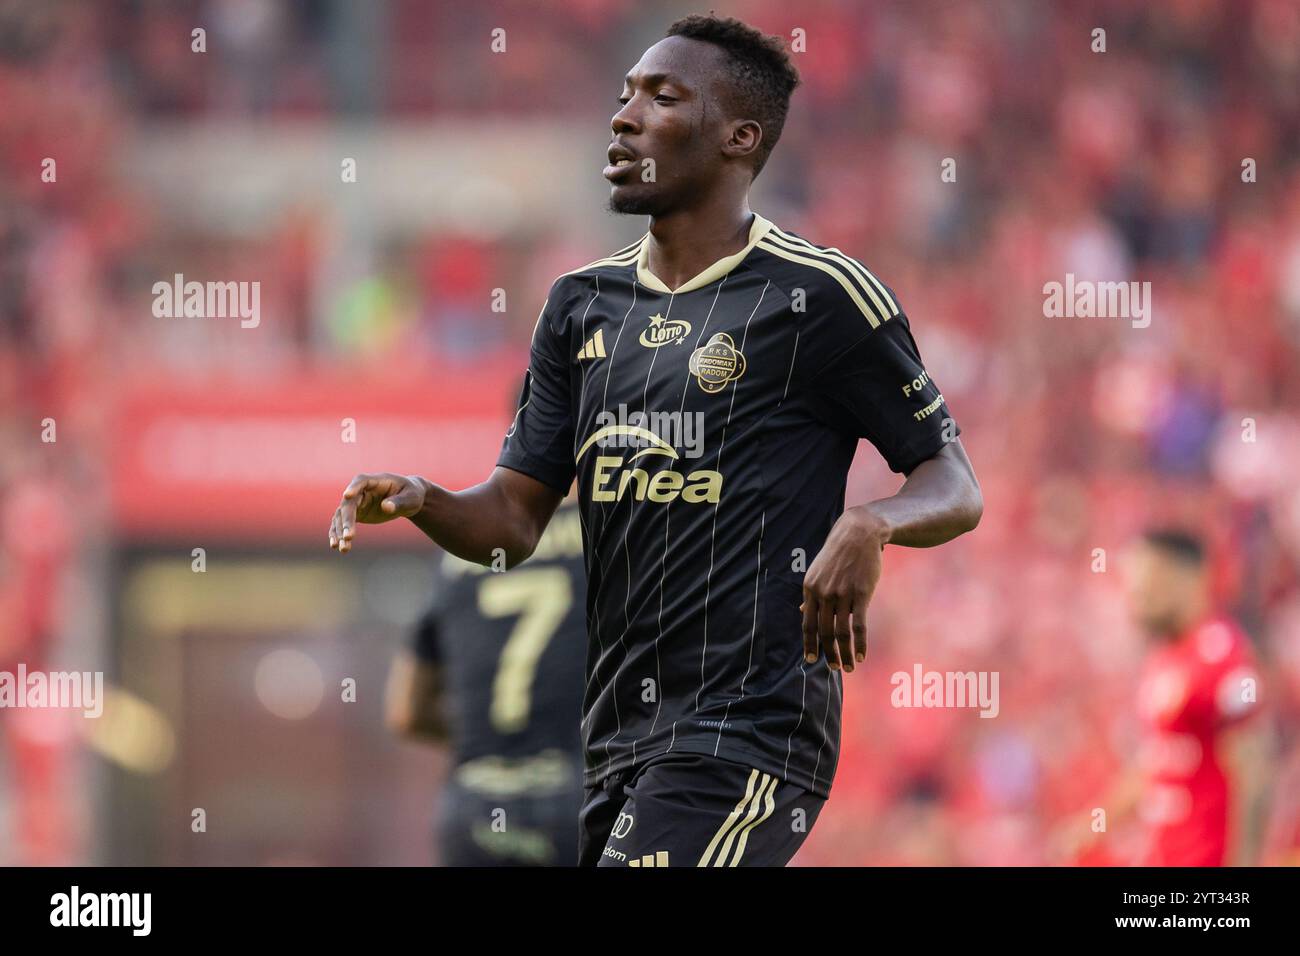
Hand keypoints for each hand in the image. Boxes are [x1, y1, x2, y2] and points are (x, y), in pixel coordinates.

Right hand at [328, 473, 427, 552]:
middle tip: (349, 537)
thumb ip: (399, 502)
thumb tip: (386, 507)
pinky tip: (336, 546)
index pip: (361, 481)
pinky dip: (338, 533)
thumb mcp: (410, 498)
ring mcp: (357, 502)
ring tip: (343, 548)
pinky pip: (343, 523)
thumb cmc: (411, 494)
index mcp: (376, 481)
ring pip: (342, 515)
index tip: (347, 495)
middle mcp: (362, 490)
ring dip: (340, 531)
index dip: (354, 487)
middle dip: (347, 520)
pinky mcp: (356, 513)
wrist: (408, 500)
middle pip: (349, 503)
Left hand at [801, 506, 888, 672]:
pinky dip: (860, 643)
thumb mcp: (818, 571)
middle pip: (824, 632)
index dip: (809, 644)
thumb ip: (811, 593)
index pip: (807, 623)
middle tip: (835, 668)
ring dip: (845, 653)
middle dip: (828, 654)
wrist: (859, 534)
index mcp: (810, 589)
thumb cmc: (838, 554)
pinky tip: (861, 655)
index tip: (810, 660)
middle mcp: (823, 593)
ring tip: (849, 667)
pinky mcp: (861, 594)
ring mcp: (842, 594)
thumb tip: (803, 612)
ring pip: (841, 632)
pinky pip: (859, 625)